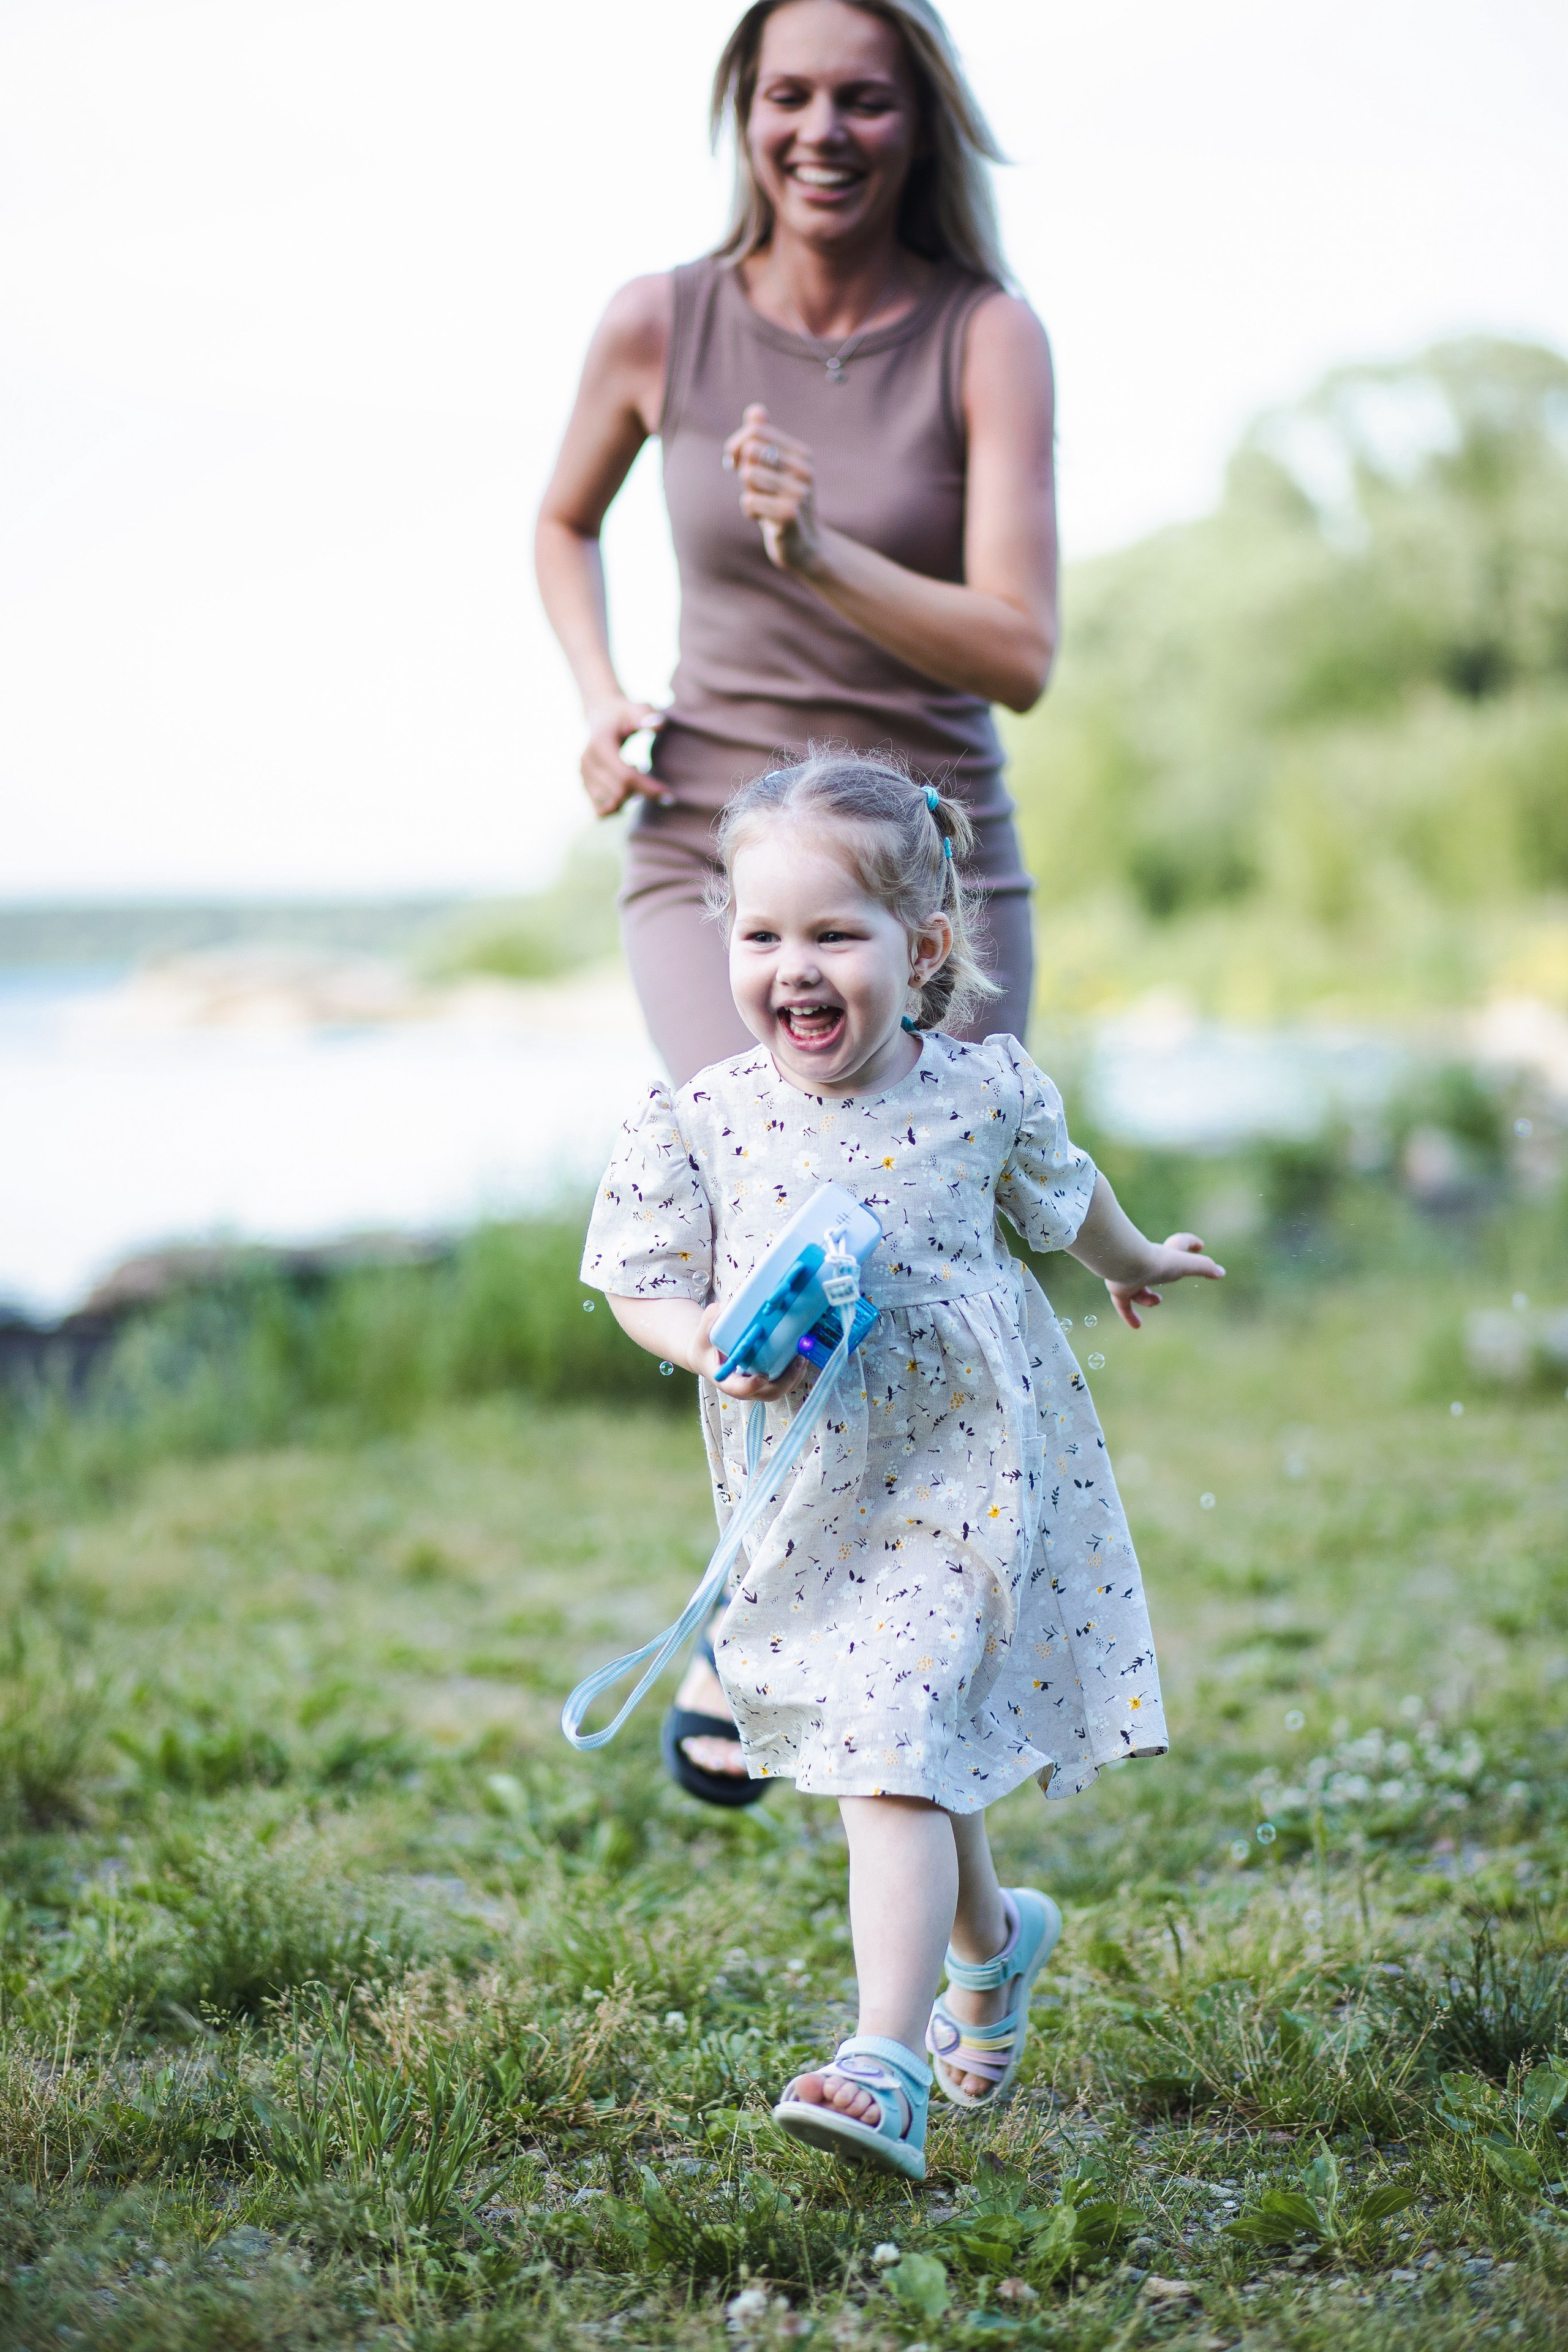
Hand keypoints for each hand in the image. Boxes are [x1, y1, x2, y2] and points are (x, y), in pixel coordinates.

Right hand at [580, 697, 670, 818]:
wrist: (601, 715)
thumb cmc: (625, 713)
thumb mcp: (637, 708)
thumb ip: (648, 715)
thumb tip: (658, 725)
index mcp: (600, 745)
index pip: (626, 776)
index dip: (649, 789)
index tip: (669, 796)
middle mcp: (587, 762)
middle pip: (619, 793)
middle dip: (641, 792)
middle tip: (652, 779)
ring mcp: (583, 775)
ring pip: (610, 805)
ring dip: (629, 799)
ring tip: (636, 779)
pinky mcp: (584, 785)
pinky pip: (601, 810)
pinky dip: (617, 805)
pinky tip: (626, 789)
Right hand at [692, 1302, 808, 1402]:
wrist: (708, 1355)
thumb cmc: (706, 1345)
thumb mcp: (703, 1333)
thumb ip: (710, 1320)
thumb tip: (723, 1307)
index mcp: (726, 1379)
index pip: (737, 1389)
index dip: (750, 1386)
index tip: (761, 1377)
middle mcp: (744, 1387)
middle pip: (768, 1393)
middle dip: (785, 1381)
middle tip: (797, 1361)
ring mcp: (757, 1386)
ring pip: (780, 1389)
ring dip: (795, 1376)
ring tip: (804, 1356)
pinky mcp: (767, 1379)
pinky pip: (784, 1381)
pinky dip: (796, 1371)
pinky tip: (802, 1353)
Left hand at [723, 403, 821, 573]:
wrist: (803, 546)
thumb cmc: (781, 503)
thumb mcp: (773, 469)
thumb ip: (763, 438)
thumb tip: (756, 410)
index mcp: (801, 454)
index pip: (754, 431)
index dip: (736, 446)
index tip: (734, 462)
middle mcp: (804, 469)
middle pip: (750, 451)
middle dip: (743, 471)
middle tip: (756, 489)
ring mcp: (799, 492)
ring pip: (748, 475)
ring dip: (748, 493)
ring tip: (764, 505)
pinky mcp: (789, 514)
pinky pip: (749, 501)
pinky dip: (750, 512)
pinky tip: (765, 519)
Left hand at [1105, 1233, 1224, 1330]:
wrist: (1124, 1264)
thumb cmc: (1157, 1262)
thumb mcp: (1186, 1264)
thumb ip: (1204, 1267)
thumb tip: (1221, 1272)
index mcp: (1164, 1255)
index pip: (1180, 1244)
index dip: (1191, 1243)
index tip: (1200, 1245)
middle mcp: (1146, 1263)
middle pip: (1156, 1266)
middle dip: (1165, 1272)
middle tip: (1172, 1277)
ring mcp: (1131, 1275)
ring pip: (1139, 1287)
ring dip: (1147, 1296)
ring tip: (1156, 1300)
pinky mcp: (1119, 1289)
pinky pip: (1123, 1305)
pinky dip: (1129, 1315)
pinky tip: (1137, 1326)